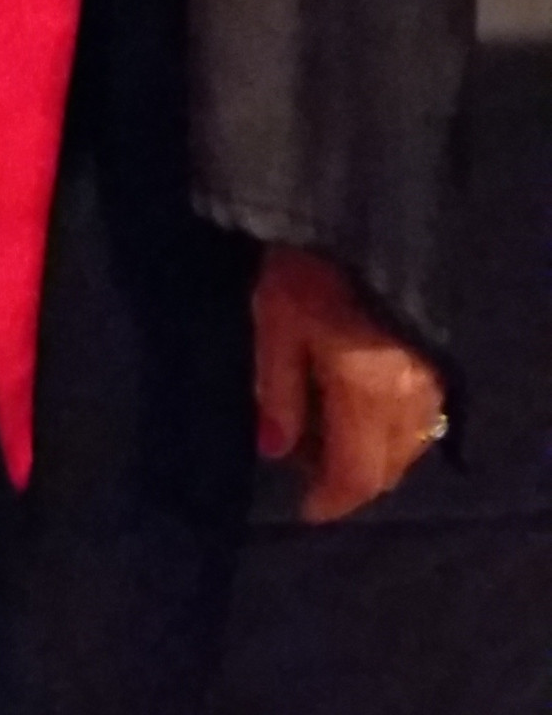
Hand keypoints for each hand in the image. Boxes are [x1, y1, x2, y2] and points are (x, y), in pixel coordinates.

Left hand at [252, 246, 445, 523]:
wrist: (361, 206)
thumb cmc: (308, 266)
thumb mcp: (277, 324)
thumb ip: (277, 393)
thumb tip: (275, 451)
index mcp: (371, 395)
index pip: (358, 475)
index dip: (331, 500)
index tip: (303, 508)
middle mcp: (413, 397)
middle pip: (390, 467)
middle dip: (352, 479)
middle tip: (311, 469)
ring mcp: (433, 375)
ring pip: (412, 444)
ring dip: (376, 454)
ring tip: (332, 436)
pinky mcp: (440, 352)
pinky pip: (424, 415)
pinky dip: (395, 427)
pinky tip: (363, 408)